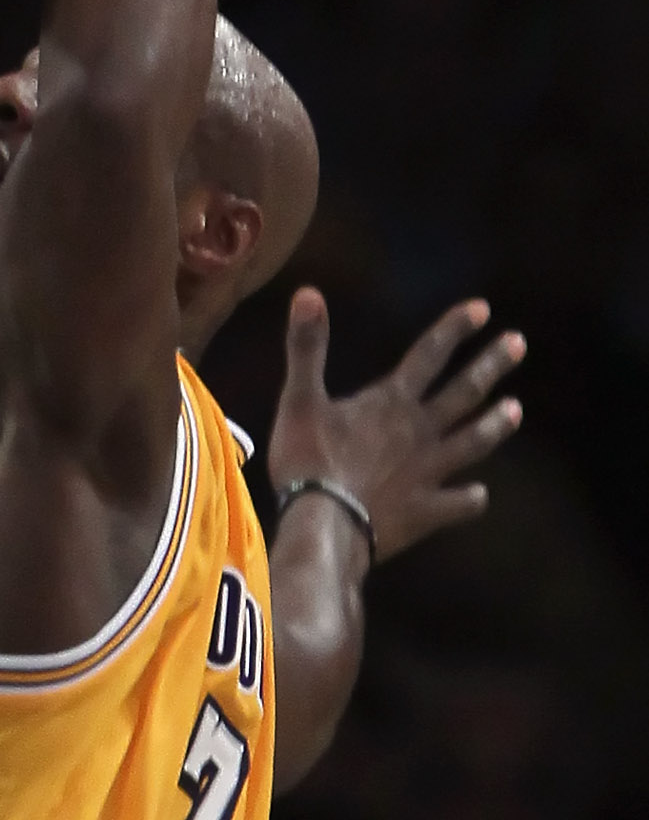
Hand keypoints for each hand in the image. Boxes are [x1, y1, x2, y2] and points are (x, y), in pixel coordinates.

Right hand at [269, 289, 525, 566]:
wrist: (325, 527)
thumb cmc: (309, 460)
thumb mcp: (300, 397)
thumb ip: (307, 346)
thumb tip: (308, 292)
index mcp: (392, 402)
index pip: (429, 354)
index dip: (454, 328)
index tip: (482, 308)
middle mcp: (419, 432)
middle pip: (463, 393)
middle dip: (490, 364)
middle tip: (519, 342)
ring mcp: (429, 474)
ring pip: (472, 443)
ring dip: (495, 424)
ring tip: (517, 409)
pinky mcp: (427, 512)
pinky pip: (458, 503)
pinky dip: (471, 497)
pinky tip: (480, 494)